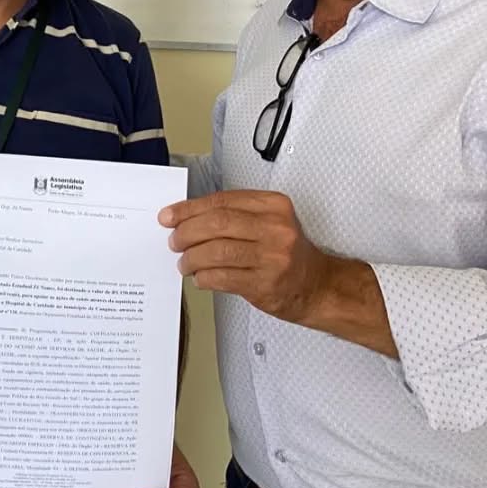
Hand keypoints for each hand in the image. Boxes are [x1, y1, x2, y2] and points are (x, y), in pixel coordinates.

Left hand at [160, 190, 333, 323]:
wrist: (317, 286)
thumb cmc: (287, 253)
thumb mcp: (268, 222)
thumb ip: (234, 216)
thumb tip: (187, 218)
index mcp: (274, 205)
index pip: (222, 201)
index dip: (189, 209)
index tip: (169, 216)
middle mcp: (276, 228)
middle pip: (217, 223)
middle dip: (187, 232)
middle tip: (174, 241)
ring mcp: (272, 257)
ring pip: (217, 251)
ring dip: (192, 258)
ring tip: (184, 262)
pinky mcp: (265, 284)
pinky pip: (223, 277)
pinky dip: (204, 277)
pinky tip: (200, 277)